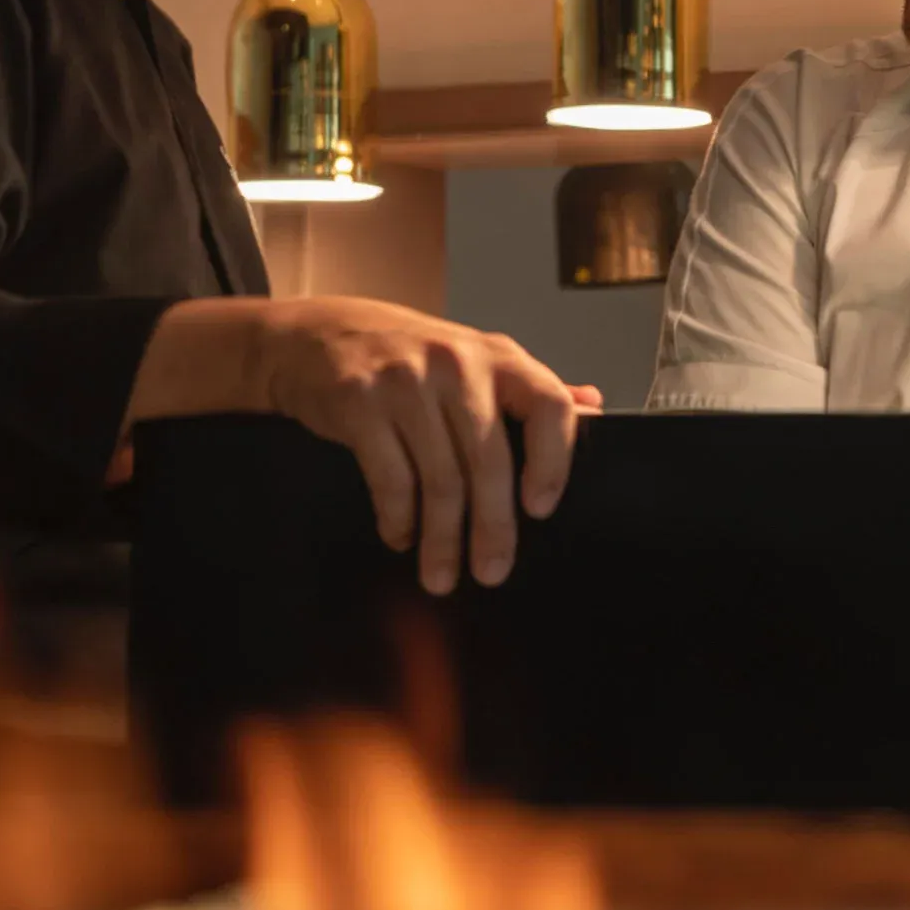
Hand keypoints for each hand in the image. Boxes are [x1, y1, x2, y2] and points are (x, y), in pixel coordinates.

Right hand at [248, 297, 586, 593]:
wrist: (315, 334)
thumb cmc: (408, 354)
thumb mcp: (472, 357)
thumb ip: (529, 387)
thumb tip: (594, 407)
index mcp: (497, 357)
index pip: (549, 405)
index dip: (554, 460)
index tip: (541, 508)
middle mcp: (457, 364)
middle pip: (489, 459)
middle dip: (492, 527)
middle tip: (492, 572)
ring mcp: (407, 381)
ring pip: (439, 478)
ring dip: (441, 539)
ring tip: (441, 575)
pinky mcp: (360, 402)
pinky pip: (390, 478)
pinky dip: (398, 519)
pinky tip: (401, 536)